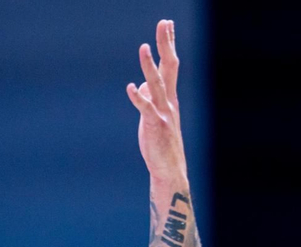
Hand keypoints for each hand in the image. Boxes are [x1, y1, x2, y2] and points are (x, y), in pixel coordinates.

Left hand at [127, 20, 187, 183]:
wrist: (169, 169)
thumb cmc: (160, 143)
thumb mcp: (153, 116)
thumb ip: (149, 98)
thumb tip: (140, 84)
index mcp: (169, 97)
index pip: (170, 64)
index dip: (168, 44)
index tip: (167, 24)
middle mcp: (168, 101)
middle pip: (168, 66)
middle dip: (165, 44)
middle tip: (164, 22)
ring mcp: (163, 113)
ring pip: (156, 84)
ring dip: (149, 65)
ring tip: (144, 47)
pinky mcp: (154, 126)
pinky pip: (145, 108)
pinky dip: (138, 97)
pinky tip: (130, 87)